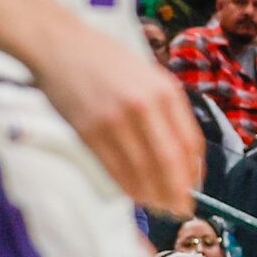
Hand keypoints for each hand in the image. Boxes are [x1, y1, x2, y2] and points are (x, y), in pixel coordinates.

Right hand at [35, 25, 201, 216]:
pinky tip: (136, 196)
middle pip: (169, 162)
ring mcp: (115, 121)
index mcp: (165, 90)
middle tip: (181, 210)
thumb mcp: (148, 76)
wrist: (61, 46)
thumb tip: (183, 155)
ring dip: (154, 195)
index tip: (195, 189)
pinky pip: (115, 170)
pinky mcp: (90, 133)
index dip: (194, 172)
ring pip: (142, 171)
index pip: (190, 142)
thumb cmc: (107, 61)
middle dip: (177, 192)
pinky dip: (128, 187)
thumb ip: (167, 110)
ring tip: (160, 207)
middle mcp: (144, 106)